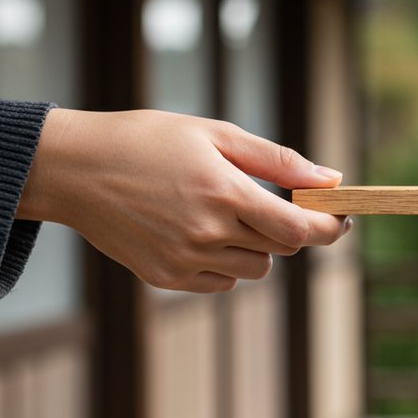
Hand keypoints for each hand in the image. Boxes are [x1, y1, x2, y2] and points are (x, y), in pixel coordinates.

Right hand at [17, 108, 349, 291]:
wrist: (75, 169)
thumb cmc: (148, 141)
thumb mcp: (215, 135)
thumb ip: (278, 161)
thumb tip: (331, 180)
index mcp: (225, 193)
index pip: (300, 229)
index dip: (330, 227)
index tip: (343, 219)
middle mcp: (208, 233)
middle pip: (282, 249)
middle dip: (287, 227)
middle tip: (268, 200)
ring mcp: (185, 261)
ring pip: (255, 269)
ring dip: (257, 246)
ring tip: (224, 211)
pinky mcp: (165, 278)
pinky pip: (221, 282)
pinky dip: (225, 262)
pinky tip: (200, 231)